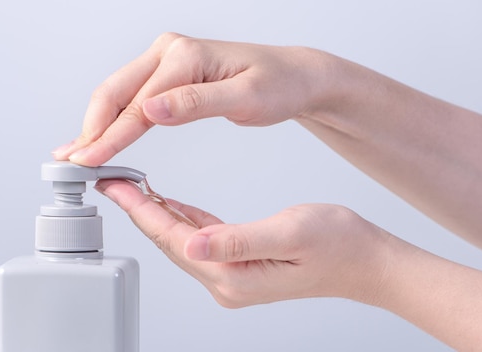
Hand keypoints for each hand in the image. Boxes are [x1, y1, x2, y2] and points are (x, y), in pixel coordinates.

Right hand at [54, 32, 332, 165]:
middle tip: (71, 162)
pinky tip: (100, 137)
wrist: (292, 76)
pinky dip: (114, 120)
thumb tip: (150, 109)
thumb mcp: (245, 97)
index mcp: (185, 56)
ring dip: (96, 125)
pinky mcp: (169, 74)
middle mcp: (169, 52)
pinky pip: (133, 97)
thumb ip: (196, 103)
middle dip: (91, 129)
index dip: (110, 136)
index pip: (138, 103)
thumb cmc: (277, 85)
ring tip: (76, 153)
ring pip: (119, 94)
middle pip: (115, 92)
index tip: (89, 161)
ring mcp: (166, 61)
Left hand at [95, 178, 391, 307]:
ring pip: (182, 239)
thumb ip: (237, 240)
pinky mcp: (240, 264)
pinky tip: (171, 203)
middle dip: (140, 210)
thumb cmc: (339, 246)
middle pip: (170, 241)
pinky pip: (201, 239)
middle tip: (114, 180)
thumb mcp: (288, 233)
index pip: (174, 239)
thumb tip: (192, 243)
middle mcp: (226, 281)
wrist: (367, 262)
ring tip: (132, 187)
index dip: (142, 210)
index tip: (116, 186)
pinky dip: (182, 217)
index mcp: (233, 276)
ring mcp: (232, 275)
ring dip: (157, 213)